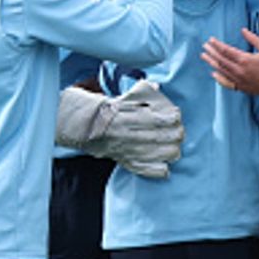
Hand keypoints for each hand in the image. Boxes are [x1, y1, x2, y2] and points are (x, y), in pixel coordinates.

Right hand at [55, 81, 183, 177]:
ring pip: (153, 154)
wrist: (78, 127)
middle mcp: (124, 133)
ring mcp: (123, 149)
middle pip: (157, 137)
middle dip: (174, 135)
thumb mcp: (117, 97)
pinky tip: (165, 169)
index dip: (169, 118)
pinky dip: (156, 170)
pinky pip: (142, 169)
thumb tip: (156, 88)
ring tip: (176, 149)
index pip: (153, 118)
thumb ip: (138, 94)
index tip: (177, 116)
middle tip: (180, 132)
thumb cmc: (100, 109)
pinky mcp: (121, 160)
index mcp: (123, 115)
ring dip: (169, 152)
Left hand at [201, 29, 258, 95]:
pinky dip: (219, 78)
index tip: (210, 40)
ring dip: (212, 63)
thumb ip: (253, 38)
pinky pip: (227, 83)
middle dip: (211, 52)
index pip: (225, 50)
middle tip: (204, 47)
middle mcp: (239, 70)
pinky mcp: (242, 87)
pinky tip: (214, 74)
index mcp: (245, 59)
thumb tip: (243, 30)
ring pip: (221, 70)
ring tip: (205, 57)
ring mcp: (239, 80)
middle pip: (221, 60)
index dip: (216, 45)